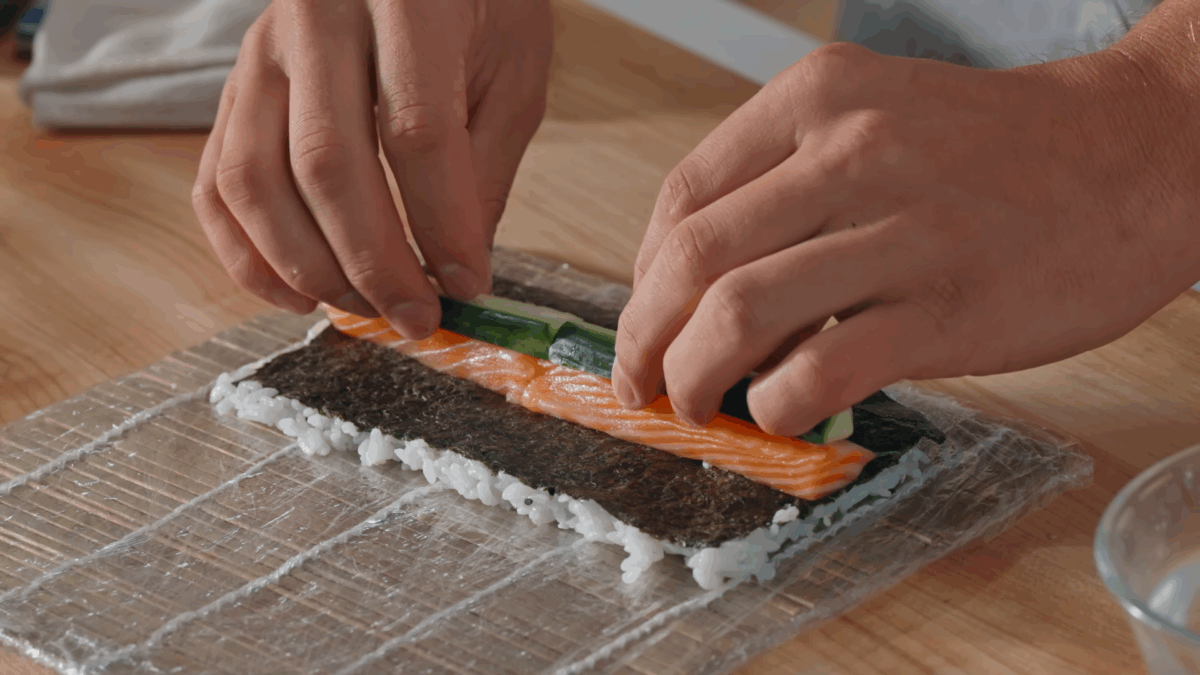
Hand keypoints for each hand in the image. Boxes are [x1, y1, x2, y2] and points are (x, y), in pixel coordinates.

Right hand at [193, 0, 552, 337]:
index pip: (416, 131)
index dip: (441, 223)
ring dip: (306, 267)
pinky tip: (298, 292)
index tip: (467, 286)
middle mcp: (316, 18)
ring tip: (362, 308)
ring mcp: (260, 53)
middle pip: (326, 163)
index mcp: (405, 1)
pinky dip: (246, 252)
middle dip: (373, 262)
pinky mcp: (233, 87)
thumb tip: (457, 272)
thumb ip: (485, 167)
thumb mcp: (512, 72)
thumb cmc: (477, 6)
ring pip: (253, 179)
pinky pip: (215, 181)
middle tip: (415, 319)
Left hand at [611, 36, 1199, 436]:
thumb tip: (707, 291)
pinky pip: (822, 368)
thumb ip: (790, 187)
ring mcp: (901, 229)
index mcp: (818, 99)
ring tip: (693, 406)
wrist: (1140, 153)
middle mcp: (850, 152)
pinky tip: (778, 412)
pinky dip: (776, 403)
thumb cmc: (1000, 151)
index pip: (683, 198)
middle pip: (692, 258)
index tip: (645, 321)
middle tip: (640, 382)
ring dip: (692, 377)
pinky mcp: (948, 306)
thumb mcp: (880, 120)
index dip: (642, 277)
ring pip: (740, 312)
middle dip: (644, 337)